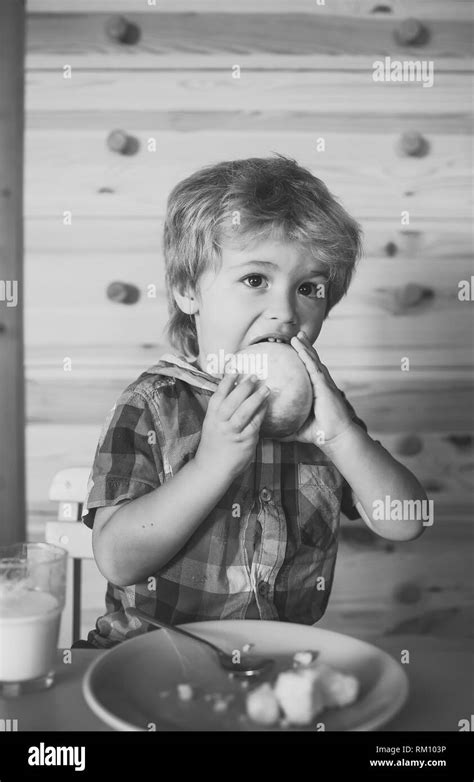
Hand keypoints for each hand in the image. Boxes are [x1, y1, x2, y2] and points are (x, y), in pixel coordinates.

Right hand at [195, 371, 270, 479]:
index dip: (227, 381)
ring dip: (256, 399)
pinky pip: (254, 425)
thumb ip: (222, 409)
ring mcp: (232, 433)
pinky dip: (260, 413)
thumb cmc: (214, 443)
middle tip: (254, 376)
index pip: (219, 395)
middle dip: (244, 387)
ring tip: (265, 388)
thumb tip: (237, 389)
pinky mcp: (244, 442)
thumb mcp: (212, 423)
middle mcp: (220, 423)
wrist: (211, 467)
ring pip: (244, 412)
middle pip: (232, 401)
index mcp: (211, 416)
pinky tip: (266, 406)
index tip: (236, 369)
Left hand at [277, 330, 353, 447]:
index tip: (292, 350)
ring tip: (298, 336)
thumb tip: (268, 435)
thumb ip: (284, 428)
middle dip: (304, 347)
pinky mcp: (325, 386)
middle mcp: (320, 384)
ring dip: (305, 347)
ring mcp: (324, 384)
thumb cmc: (320, 433)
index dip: (302, 360)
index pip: (307, 371)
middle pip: (311, 361)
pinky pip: (314, 368)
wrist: (335, 437)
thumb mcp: (298, 429)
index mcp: (316, 391)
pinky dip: (308, 356)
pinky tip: (301, 348)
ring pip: (313, 360)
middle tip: (295, 336)